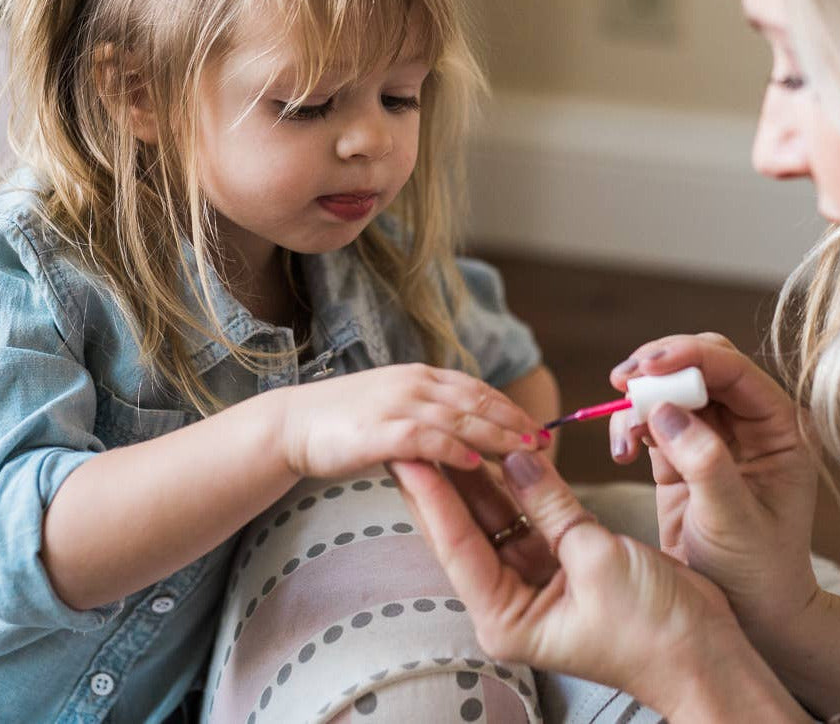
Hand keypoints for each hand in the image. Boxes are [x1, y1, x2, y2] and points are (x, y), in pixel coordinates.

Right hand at [280, 364, 546, 478]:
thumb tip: (464, 433)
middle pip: (477, 400)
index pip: (476, 389)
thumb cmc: (344, 422)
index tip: (540, 428)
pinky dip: (455, 450)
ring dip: (498, 436)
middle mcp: (414, 383)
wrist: (292, 424)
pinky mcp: (380, 430)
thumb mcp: (392, 407)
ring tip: (527, 454)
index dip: (511, 407)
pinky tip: (478, 464)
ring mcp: (398, 404)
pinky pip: (427, 438)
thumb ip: (427, 414)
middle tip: (547, 442)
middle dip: (515, 421)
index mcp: (419, 376)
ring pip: (460, 417)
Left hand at [391, 450, 769, 717]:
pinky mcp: (560, 564)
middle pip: (466, 529)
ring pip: (496, 518)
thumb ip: (550, 504)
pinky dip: (520, 485)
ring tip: (445, 429)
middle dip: (443, 479)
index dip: (430, 493)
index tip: (405, 450)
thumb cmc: (655, 628)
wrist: (707, 657)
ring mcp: (534, 582)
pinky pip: (530, 517)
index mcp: (507, 618)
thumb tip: (514, 455)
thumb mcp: (596, 558)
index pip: (456, 543)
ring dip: (479, 475)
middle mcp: (510, 602)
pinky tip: (500, 449)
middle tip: (413, 432)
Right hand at [609, 334, 820, 641]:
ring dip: (640, 398)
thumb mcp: (734, 521)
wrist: (748, 616)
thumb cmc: (756, 573)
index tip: (647, 366)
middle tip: (621, 382)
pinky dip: (630, 423)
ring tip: (624, 434)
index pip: (734, 369)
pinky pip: (652, 416)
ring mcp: (715, 434)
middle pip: (701, 364)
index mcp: (780, 429)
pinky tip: (623, 451)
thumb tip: (666, 410)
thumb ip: (705, 463)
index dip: (689, 356)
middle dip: (659, 366)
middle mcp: (751, 423)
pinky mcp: (682, 449)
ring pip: (672, 385)